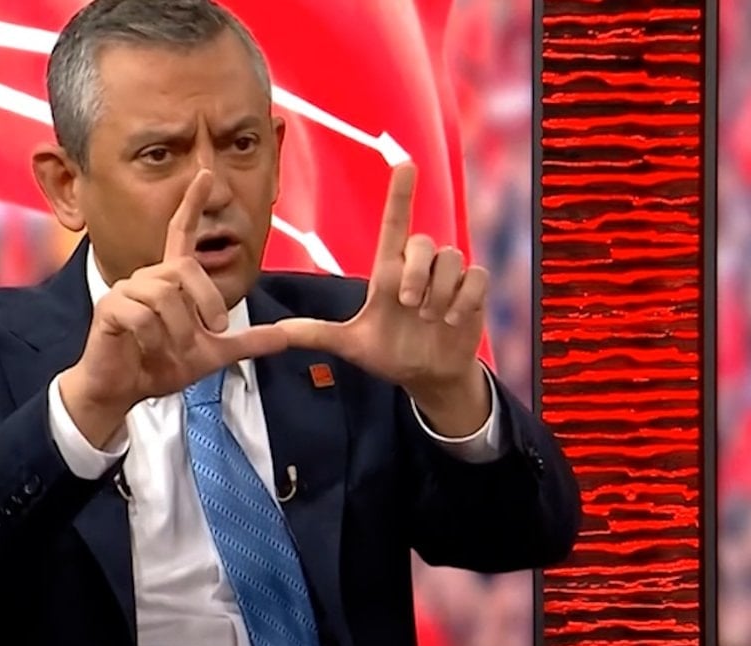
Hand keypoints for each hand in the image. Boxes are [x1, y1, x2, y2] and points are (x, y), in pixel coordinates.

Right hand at [60, 170, 287, 442]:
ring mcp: (127, 290)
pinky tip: (148, 351)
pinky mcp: (110, 308)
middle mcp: (148, 277)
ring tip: (173, 350)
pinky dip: (154, 341)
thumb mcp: (213, 354)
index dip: (191, 203)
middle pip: (185, 268)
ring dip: (179, 331)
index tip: (205, 174)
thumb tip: (288, 335)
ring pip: (165, 296)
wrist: (123, 390)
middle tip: (214, 331)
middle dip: (207, 301)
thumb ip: (248, 342)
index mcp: (171, 280)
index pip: (180, 232)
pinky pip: (143, 316)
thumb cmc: (160, 366)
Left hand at [278, 163, 487, 401]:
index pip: (395, 224)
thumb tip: (273, 332)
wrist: (426, 375)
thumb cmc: (389, 353)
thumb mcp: (350, 344)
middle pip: (423, 243)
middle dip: (417, 272)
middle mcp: (418, 269)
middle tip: (408, 304)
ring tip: (430, 319)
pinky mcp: (472, 292)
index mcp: (388, 273)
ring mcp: (447, 279)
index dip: (400, 194)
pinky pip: (476, 277)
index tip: (405, 164)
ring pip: (451, 259)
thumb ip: (314, 334)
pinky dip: (464, 299)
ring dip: (439, 293)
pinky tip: (453, 320)